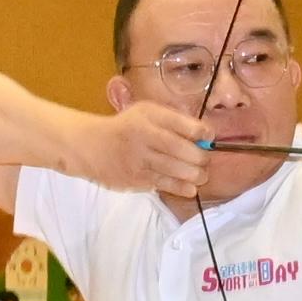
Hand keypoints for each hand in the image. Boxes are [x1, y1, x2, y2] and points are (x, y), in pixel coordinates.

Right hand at [82, 101, 212, 199]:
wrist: (92, 146)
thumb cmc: (127, 127)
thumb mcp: (146, 113)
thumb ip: (173, 120)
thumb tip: (204, 134)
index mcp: (148, 116)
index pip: (180, 123)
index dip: (200, 131)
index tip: (208, 136)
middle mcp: (144, 136)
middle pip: (181, 149)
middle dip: (200, 157)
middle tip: (205, 160)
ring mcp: (140, 159)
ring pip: (176, 169)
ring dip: (195, 175)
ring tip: (201, 175)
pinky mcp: (137, 178)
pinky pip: (165, 185)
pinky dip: (182, 187)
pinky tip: (190, 187)